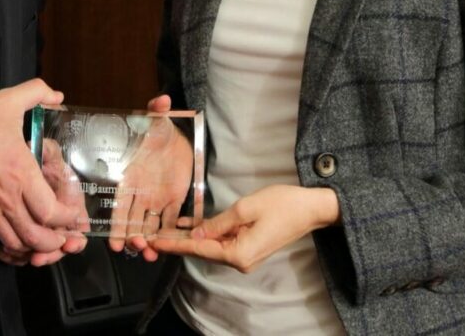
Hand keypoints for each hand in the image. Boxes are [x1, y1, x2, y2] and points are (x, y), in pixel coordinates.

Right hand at [0, 79, 86, 264]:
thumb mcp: (6, 100)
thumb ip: (37, 92)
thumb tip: (57, 95)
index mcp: (21, 173)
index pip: (52, 212)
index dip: (67, 219)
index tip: (73, 215)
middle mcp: (7, 198)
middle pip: (37, 237)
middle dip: (55, 242)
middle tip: (63, 236)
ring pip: (16, 242)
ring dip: (34, 246)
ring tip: (43, 238)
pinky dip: (11, 243)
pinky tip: (17, 233)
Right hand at [108, 94, 194, 262]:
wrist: (176, 138)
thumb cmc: (160, 131)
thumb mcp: (158, 120)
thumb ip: (157, 110)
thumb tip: (162, 100)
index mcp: (132, 177)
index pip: (121, 205)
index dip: (118, 224)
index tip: (115, 243)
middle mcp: (141, 192)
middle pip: (133, 221)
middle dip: (132, 237)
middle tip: (136, 249)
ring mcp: (157, 199)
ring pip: (149, 225)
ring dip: (148, 241)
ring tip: (150, 255)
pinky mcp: (174, 201)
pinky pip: (170, 221)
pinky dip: (169, 234)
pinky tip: (170, 246)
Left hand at [149, 184, 339, 272]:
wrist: (312, 208)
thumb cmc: (282, 204)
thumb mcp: (245, 208)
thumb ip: (217, 224)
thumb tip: (195, 236)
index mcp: (239, 254)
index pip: (199, 250)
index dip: (174, 245)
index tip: (154, 243)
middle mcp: (241, 261)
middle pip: (202, 251)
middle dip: (178, 243)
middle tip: (152, 235)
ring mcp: (245, 255)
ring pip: (210, 246)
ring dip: (189, 238)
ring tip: (165, 229)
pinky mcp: (248, 246)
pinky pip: (222, 241)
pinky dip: (205, 234)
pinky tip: (188, 226)